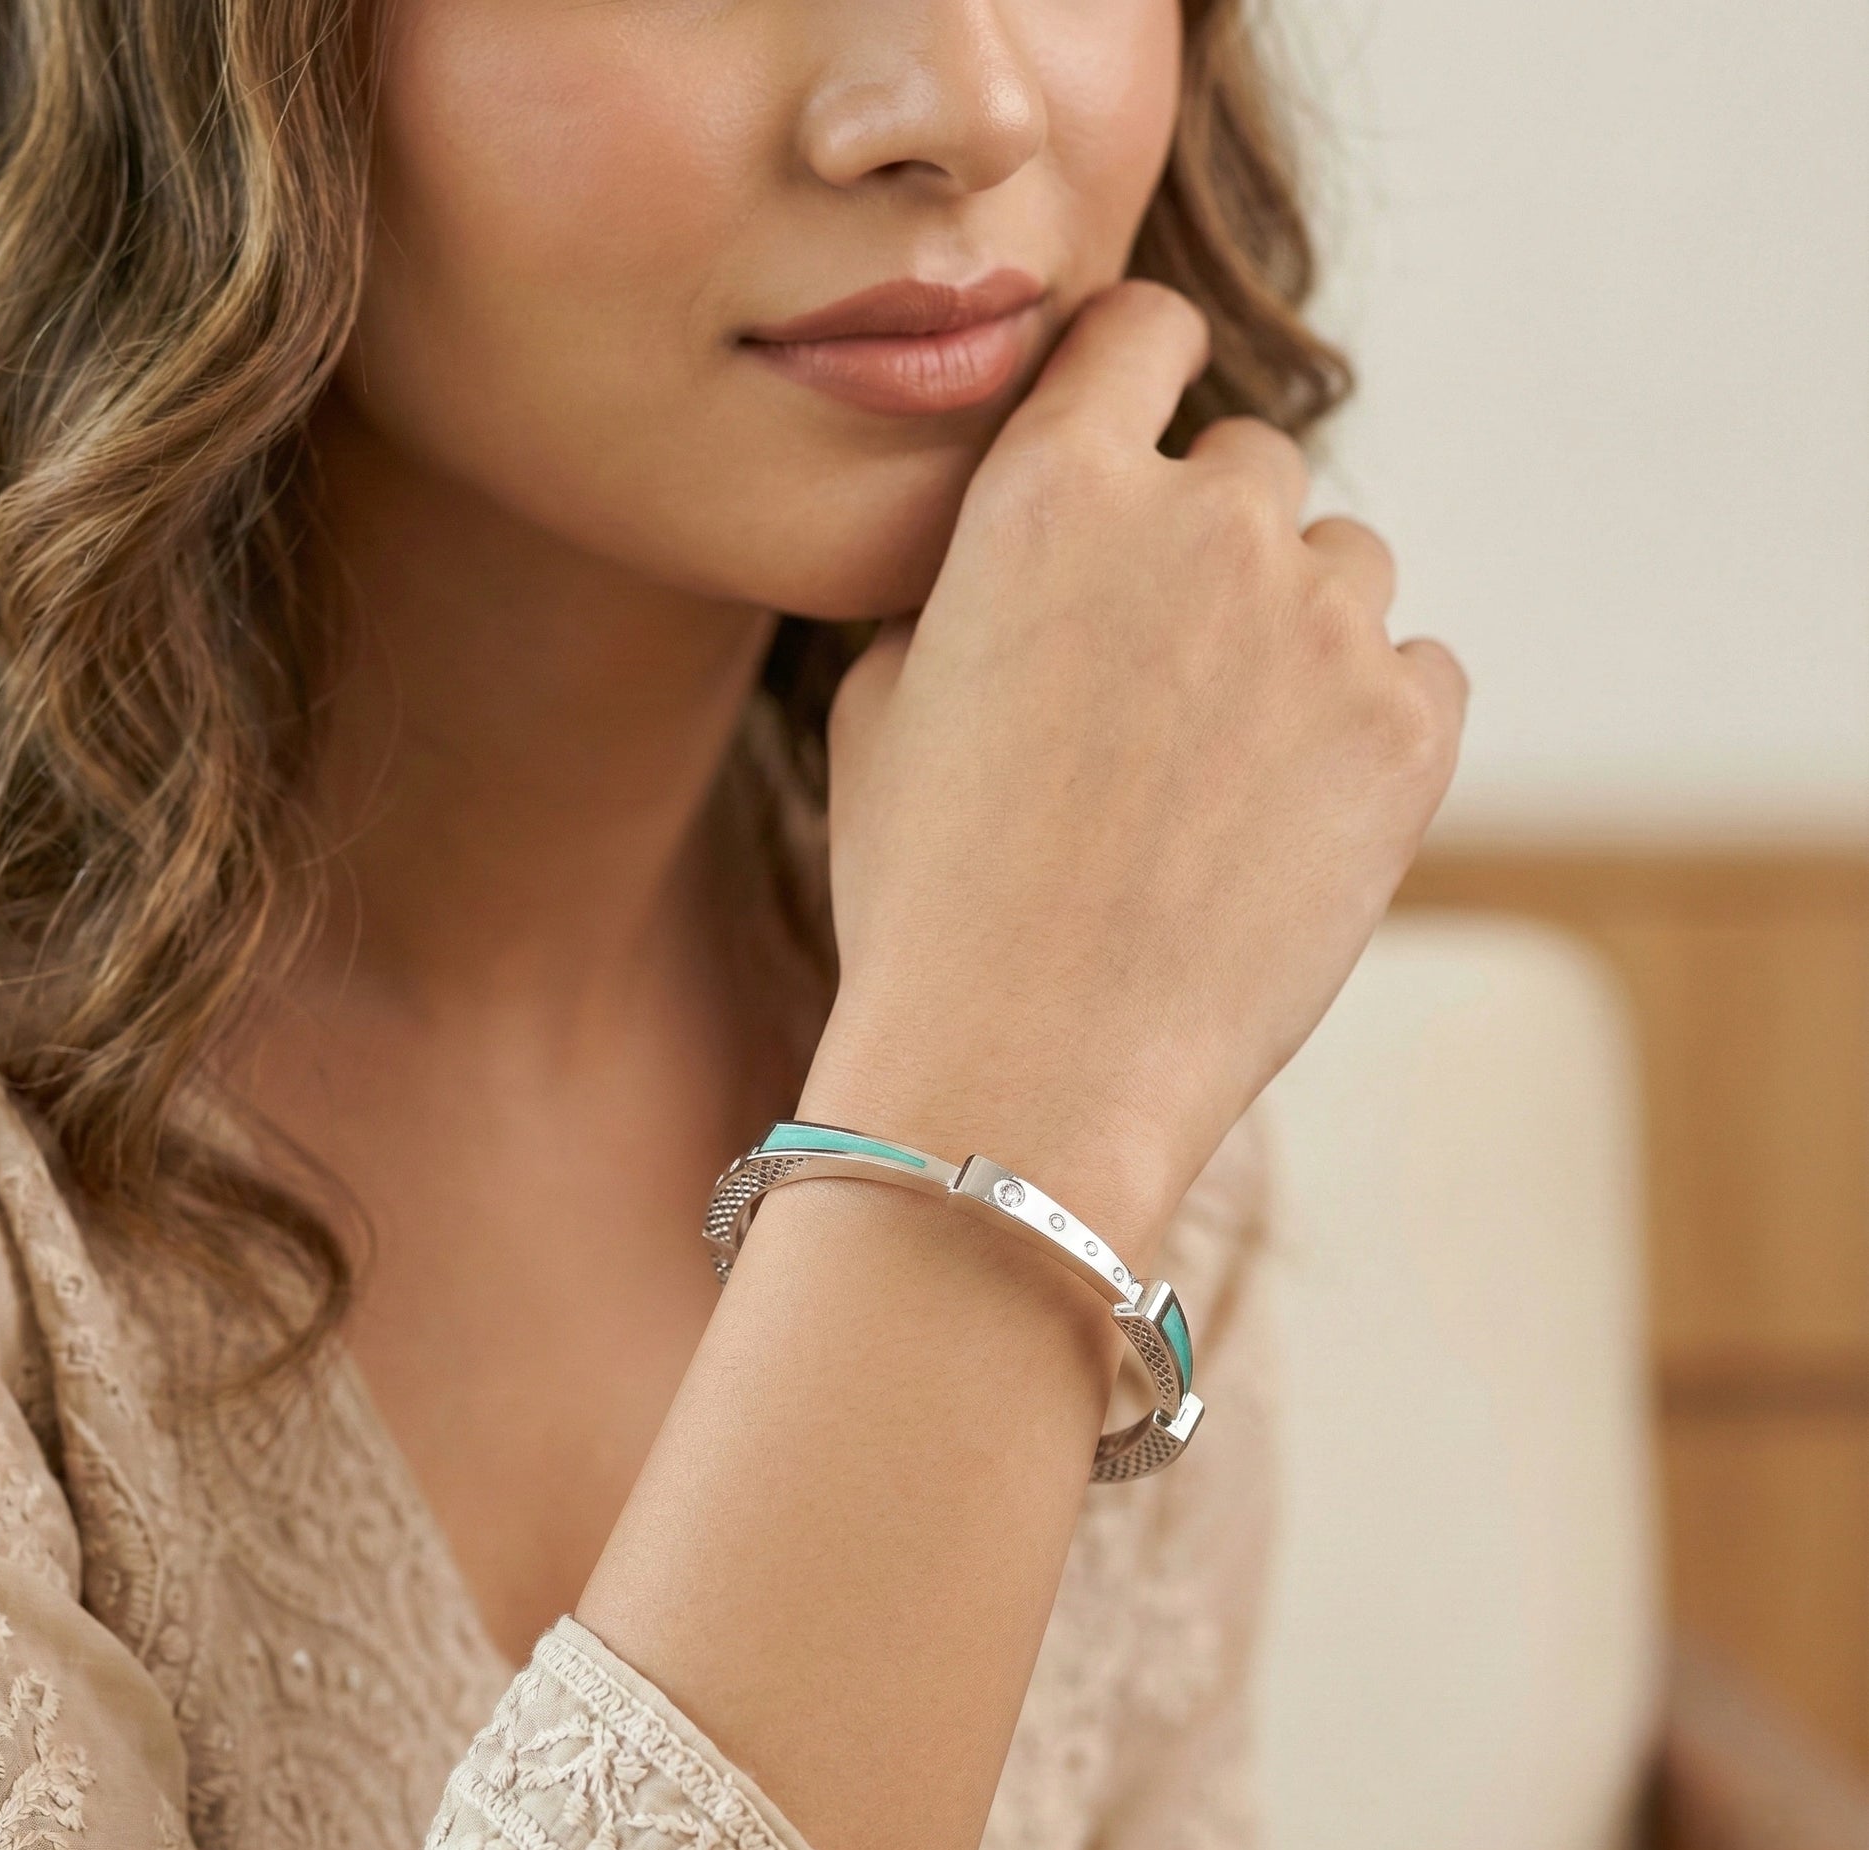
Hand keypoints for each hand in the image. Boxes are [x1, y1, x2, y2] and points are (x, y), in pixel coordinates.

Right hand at [798, 278, 1468, 1260]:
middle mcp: (1201, 522)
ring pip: (1344, 564)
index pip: (1138, 331)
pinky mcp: (1412, 729)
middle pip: (1250, 461)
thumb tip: (1021, 561)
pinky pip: (1418, 669)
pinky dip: (1368, 717)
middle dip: (1210, 539)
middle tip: (1164, 668)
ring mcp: (1325, 623)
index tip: (1150, 400)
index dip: (1142, 363)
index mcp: (1050, 491)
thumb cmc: (926, 897)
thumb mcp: (877, 708)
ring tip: (1223, 764)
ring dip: (1296, 626)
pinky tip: (1290, 811)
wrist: (1026, 1072)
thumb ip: (964, 585)